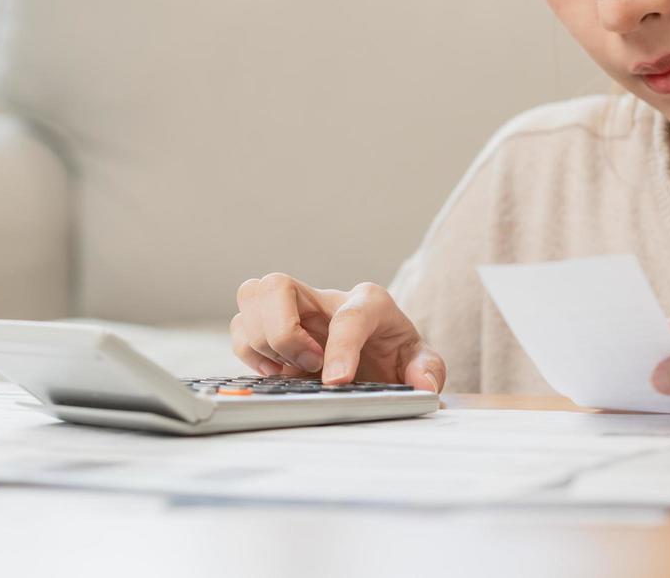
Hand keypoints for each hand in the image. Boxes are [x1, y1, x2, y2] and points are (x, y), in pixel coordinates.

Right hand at [230, 272, 445, 390]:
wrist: (379, 355)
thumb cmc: (395, 354)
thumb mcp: (420, 361)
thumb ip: (428, 369)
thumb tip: (423, 384)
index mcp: (368, 302)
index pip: (349, 314)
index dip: (341, 348)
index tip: (338, 381)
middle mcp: (324, 299)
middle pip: (278, 284)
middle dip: (284, 331)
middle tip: (308, 365)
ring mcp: (294, 310)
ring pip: (251, 297)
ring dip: (263, 342)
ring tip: (291, 371)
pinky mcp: (272, 328)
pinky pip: (241, 326)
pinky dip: (250, 352)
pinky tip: (277, 372)